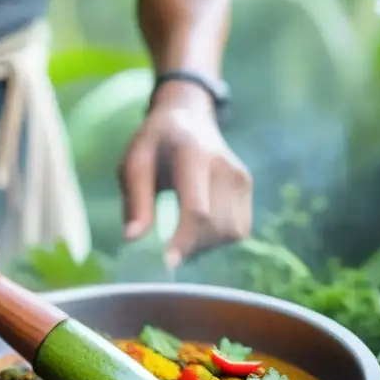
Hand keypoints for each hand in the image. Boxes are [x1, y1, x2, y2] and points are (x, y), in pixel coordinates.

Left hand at [118, 81, 251, 267]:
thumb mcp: (134, 163)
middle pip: (214, 226)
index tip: (165, 263)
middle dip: (189, 247)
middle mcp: (224, 164)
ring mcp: (240, 176)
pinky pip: (238, 230)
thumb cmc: (154, 143)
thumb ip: (135, 201)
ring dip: (204, 247)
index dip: (183, 241)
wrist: (187, 117)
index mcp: (192, 153)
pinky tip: (198, 230)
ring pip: (230, 232)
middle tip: (165, 251)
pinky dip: (217, 240)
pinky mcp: (247, 186)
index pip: (197, 210)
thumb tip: (133, 240)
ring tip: (180, 237)